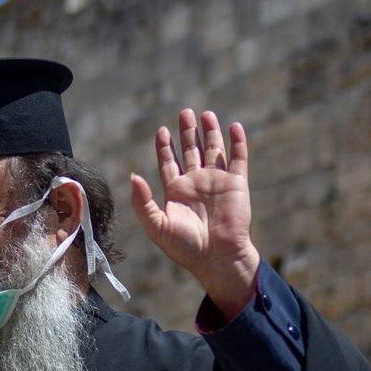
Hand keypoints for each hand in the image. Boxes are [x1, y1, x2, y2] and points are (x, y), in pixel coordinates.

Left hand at [131, 109, 259, 319]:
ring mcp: (217, 181)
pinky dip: (236, 142)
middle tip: (185, 113)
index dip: (165, 146)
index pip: (169, 162)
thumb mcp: (157, 226)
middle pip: (191, 150)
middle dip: (188, 132)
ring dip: (210, 132)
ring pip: (213, 149)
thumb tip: (133, 177)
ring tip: (206, 114)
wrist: (217, 258)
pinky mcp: (236, 183)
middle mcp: (196, 183)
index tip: (162, 130)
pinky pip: (237, 158)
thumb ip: (143, 202)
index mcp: (177, 191)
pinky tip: (233, 126)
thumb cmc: (185, 247)